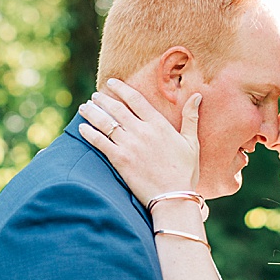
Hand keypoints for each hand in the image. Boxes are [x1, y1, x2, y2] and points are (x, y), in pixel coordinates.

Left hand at [77, 78, 200, 205]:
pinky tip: (81, 128)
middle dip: (103, 99)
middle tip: (94, 95)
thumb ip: (191, 118)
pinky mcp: (120, 160)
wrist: (173, 197)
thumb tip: (197, 96)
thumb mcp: (192, 143)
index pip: (136, 99)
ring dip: (93, 113)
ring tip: (84, 107)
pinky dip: (89, 133)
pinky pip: (100, 142)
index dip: (121, 88)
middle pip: (117, 109)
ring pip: (106, 123)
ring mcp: (130, 145)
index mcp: (159, 125)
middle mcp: (142, 131)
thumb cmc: (185, 172)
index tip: (111, 83)